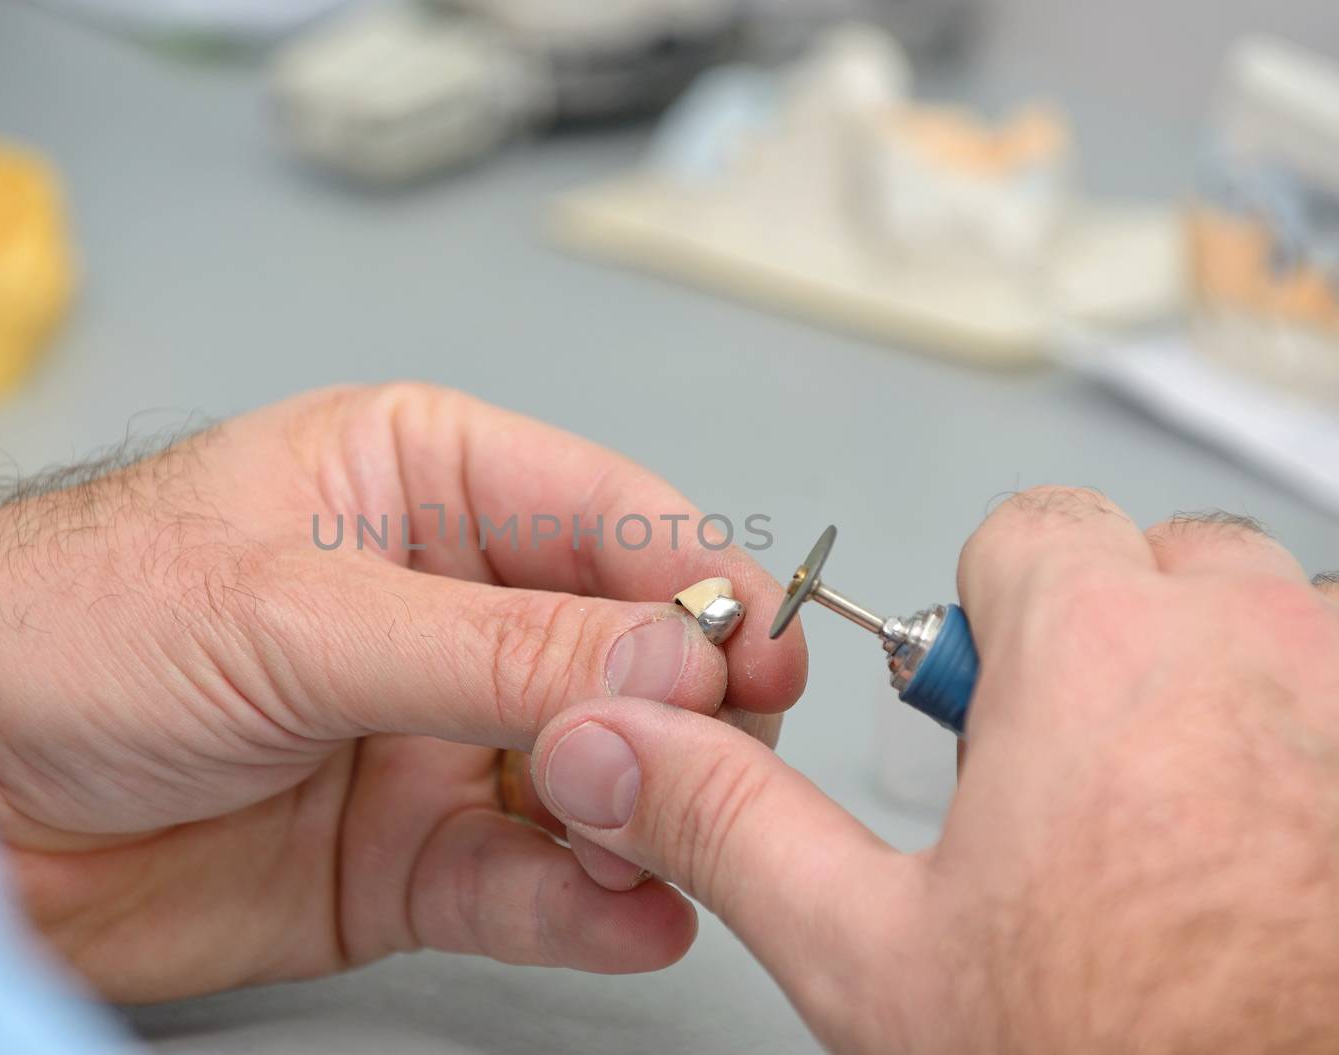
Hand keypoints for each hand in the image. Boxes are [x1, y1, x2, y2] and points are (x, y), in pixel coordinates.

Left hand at [0, 383, 805, 1001]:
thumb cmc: (63, 626)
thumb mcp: (291, 614)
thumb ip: (488, 647)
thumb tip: (670, 656)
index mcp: (419, 484)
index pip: (606, 518)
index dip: (697, 582)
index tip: (762, 657)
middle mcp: (444, 610)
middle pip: (623, 655)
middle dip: (680, 714)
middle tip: (710, 768)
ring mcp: (432, 739)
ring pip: (594, 777)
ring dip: (644, 817)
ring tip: (657, 848)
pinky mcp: (406, 857)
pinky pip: (529, 881)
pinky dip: (589, 904)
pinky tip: (627, 915)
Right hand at [529, 489, 1338, 1052]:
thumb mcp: (873, 957)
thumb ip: (730, 824)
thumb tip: (616, 748)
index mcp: (1100, 653)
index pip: (1031, 526)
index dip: (991, 616)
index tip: (994, 708)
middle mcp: (1259, 646)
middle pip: (1163, 561)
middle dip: (1115, 639)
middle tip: (1084, 782)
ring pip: (1280, 621)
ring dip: (1228, 687)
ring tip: (1187, 828)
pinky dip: (1311, 742)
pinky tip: (1278, 862)